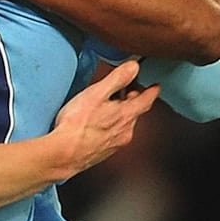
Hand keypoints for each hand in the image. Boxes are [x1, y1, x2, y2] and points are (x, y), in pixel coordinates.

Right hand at [51, 60, 159, 175]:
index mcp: (126, 115)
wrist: (64, 153)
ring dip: (121, 115)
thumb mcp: (97, 93)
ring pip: (124, 125)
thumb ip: (117, 78)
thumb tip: (133, 67)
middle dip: (133, 101)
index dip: (152, 91)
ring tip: (110, 107)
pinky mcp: (104, 152)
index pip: (146, 101)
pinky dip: (111, 127)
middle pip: (135, 113)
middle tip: (128, 92)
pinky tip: (98, 124)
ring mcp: (115, 144)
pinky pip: (114, 136)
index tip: (155, 87)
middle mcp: (125, 131)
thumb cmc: (77, 125)